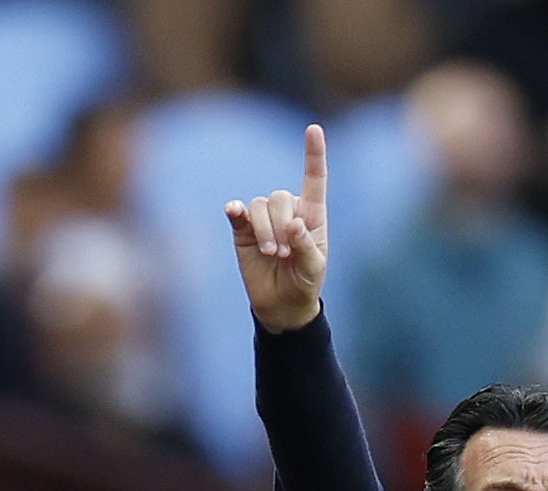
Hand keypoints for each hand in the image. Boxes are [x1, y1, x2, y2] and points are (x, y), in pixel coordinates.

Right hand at [224, 121, 330, 334]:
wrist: (282, 304)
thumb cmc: (305, 283)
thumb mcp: (314, 267)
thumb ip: (306, 245)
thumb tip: (293, 223)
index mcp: (311, 214)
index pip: (314, 179)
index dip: (313, 154)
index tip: (313, 129)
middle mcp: (287, 211)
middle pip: (279, 197)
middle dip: (280, 225)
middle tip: (284, 255)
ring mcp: (264, 220)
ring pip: (259, 206)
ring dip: (265, 230)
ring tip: (273, 255)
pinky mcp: (243, 230)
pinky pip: (238, 213)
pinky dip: (236, 211)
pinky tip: (233, 211)